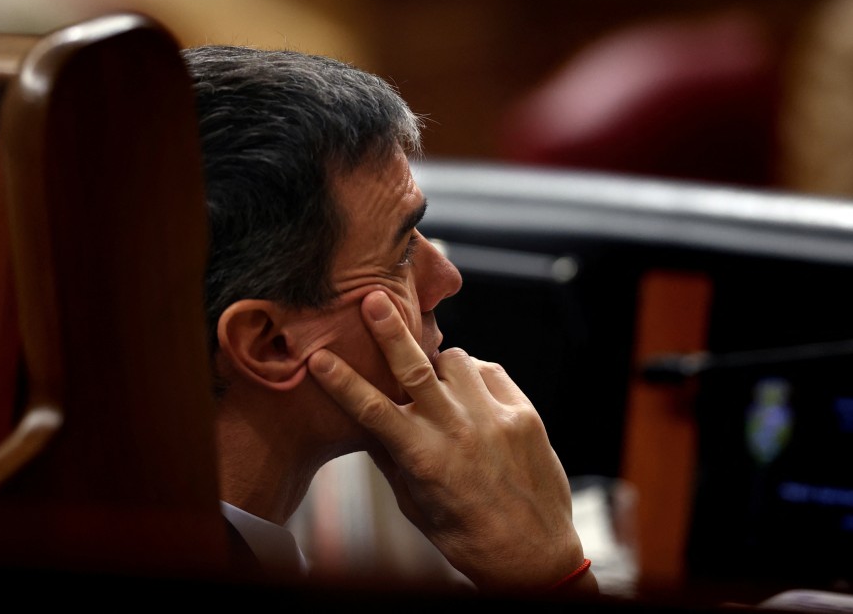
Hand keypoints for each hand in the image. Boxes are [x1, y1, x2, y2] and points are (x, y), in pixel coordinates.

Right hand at [307, 290, 596, 595]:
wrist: (535, 555)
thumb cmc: (466, 537)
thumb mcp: (416, 505)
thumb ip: (393, 458)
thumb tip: (367, 423)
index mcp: (424, 458)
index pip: (372, 410)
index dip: (341, 381)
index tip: (318, 357)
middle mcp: (458, 431)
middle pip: (415, 366)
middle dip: (390, 329)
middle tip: (373, 297)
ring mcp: (494, 418)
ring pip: (456, 360)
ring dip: (438, 363)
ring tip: (436, 381)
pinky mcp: (524, 414)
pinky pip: (490, 372)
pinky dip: (474, 377)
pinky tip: (470, 396)